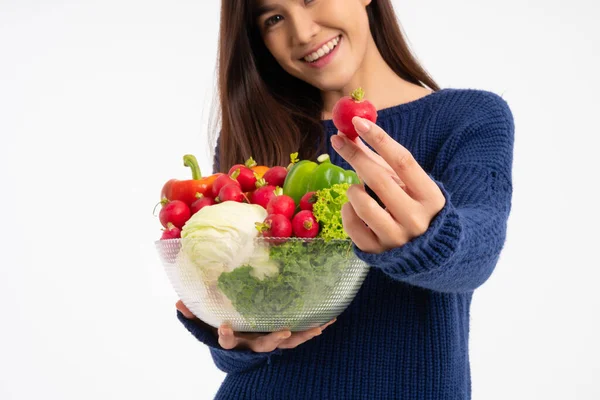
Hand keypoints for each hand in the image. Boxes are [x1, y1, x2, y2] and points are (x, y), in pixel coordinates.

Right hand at [176, 300, 335, 351]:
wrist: (240, 350)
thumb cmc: (225, 330)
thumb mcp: (207, 325)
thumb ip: (194, 316)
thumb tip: (178, 302)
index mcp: (236, 340)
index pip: (228, 341)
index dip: (226, 336)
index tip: (224, 327)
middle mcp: (254, 343)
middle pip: (265, 345)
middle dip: (275, 338)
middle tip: (285, 331)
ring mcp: (270, 342)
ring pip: (288, 343)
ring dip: (303, 336)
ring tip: (318, 328)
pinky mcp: (284, 338)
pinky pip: (301, 335)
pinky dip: (314, 329)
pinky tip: (329, 321)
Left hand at [331, 116, 445, 253]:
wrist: (427, 252)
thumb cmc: (412, 206)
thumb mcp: (406, 183)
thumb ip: (380, 159)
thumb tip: (349, 132)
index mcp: (430, 197)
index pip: (403, 161)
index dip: (380, 138)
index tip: (358, 122)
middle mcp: (416, 219)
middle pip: (380, 179)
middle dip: (355, 155)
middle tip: (338, 140)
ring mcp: (397, 238)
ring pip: (363, 205)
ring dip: (353, 190)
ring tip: (358, 189)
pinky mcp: (378, 252)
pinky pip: (352, 226)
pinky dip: (347, 211)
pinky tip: (353, 208)